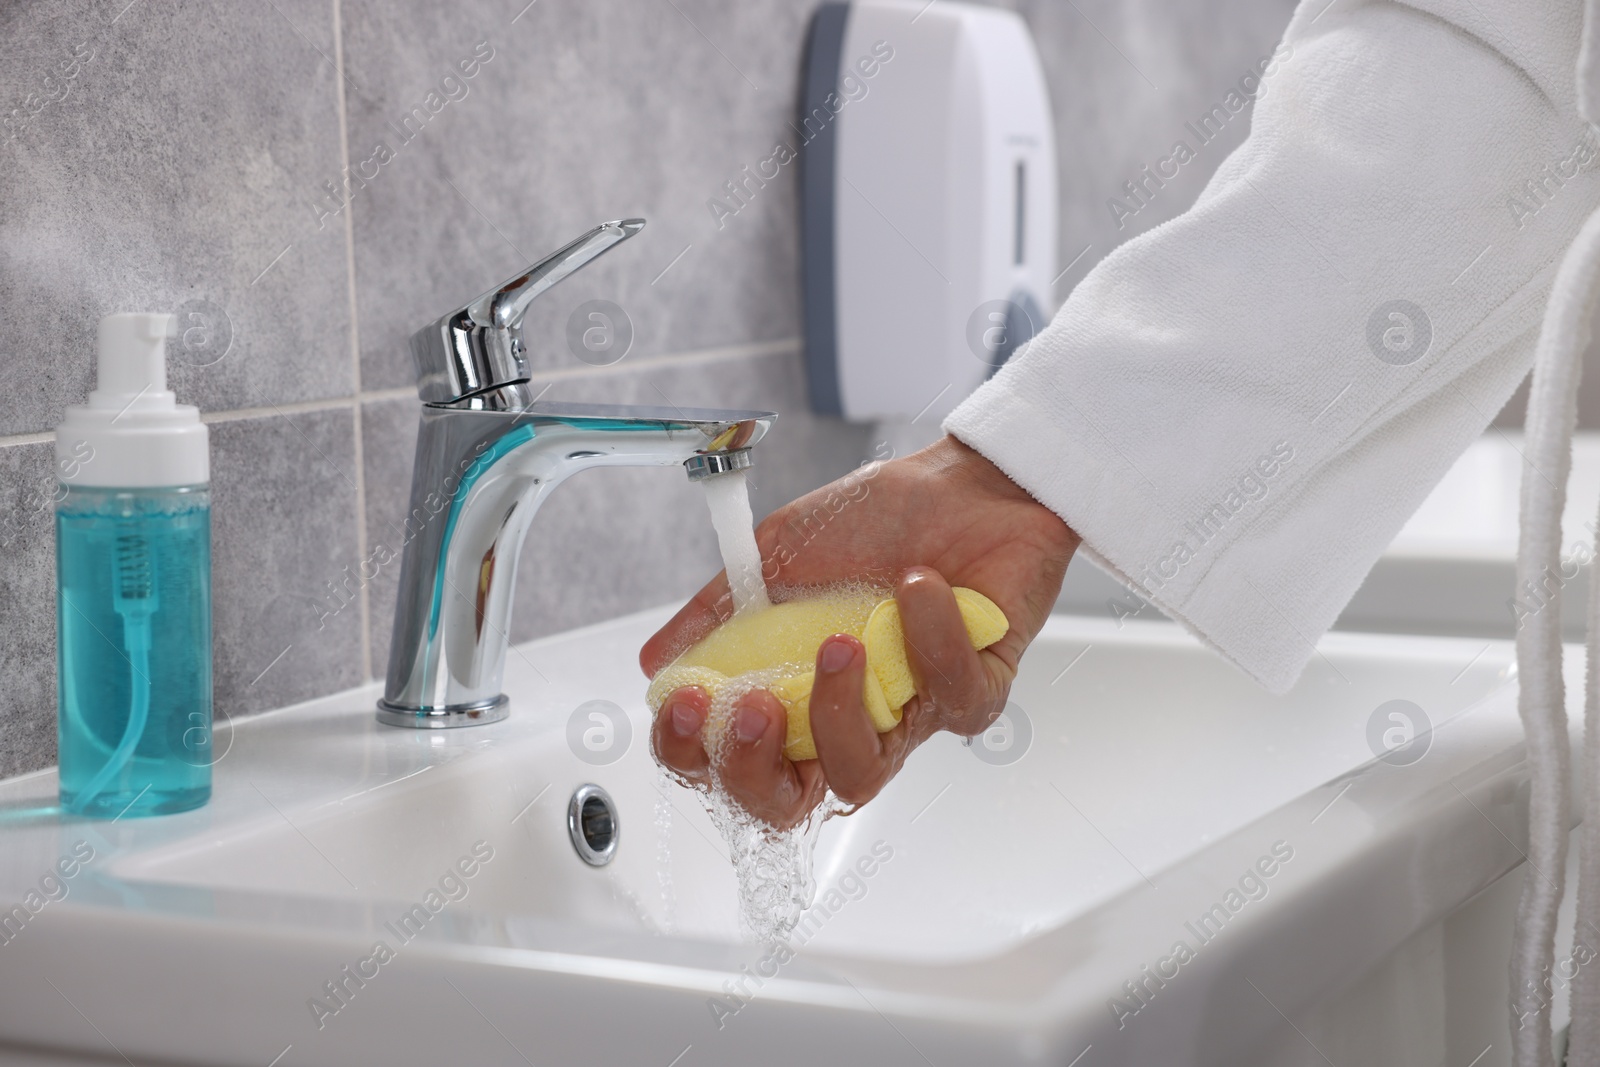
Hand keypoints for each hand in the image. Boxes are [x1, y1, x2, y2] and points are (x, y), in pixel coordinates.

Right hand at [641, 435, 1078, 828]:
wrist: (967, 482)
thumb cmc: (879, 521)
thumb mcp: (779, 553)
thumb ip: (719, 609)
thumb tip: (657, 662)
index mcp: (790, 691)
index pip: (729, 761)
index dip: (697, 754)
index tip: (689, 700)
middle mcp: (844, 719)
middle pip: (784, 802)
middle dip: (753, 767)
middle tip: (756, 703)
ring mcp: (908, 714)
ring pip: (862, 773)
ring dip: (840, 712)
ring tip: (841, 640)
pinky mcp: (976, 693)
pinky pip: (953, 701)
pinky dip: (931, 640)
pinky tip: (920, 585)